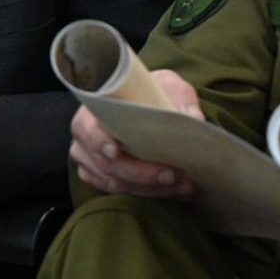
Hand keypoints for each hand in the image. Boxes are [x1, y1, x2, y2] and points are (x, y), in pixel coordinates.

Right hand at [69, 68, 201, 199]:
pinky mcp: (101, 177)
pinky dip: (148, 193)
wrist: (145, 104)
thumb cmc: (150, 92)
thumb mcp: (167, 85)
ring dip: (150, 188)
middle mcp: (85, 137)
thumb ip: (179, 99)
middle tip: (173, 174)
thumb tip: (194, 120)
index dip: (98, 141)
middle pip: (106, 164)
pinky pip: (120, 192)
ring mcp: (90, 160)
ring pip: (116, 183)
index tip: (116, 151)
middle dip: (141, 173)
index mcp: (93, 109)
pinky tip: (172, 189)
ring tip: (182, 184)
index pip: (87, 127)